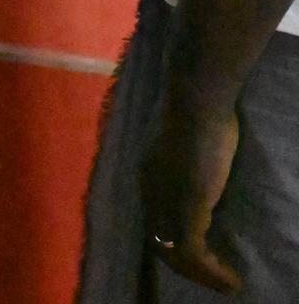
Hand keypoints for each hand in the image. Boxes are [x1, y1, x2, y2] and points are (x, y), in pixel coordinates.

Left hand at [141, 99, 241, 292]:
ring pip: (175, 253)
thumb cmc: (196, 107)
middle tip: (211, 276)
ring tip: (225, 283)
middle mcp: (150, 190)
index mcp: (147, 173)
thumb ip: (184, 156)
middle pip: (158, 241)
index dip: (171, 240)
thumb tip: (197, 164)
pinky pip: (194, 252)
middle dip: (183, 264)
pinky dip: (212, 273)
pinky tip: (231, 279)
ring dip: (201, 275)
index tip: (196, 252)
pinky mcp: (189, 205)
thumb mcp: (184, 137)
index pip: (153, 219)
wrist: (196, 95)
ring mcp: (168, 198)